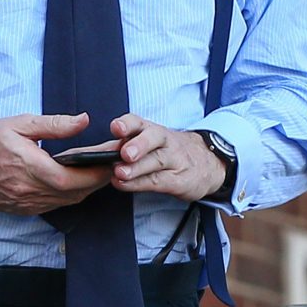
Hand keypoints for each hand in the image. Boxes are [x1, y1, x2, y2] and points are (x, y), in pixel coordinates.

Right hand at [0, 113, 113, 214]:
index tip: (112, 162)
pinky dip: (67, 196)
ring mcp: (24, 204)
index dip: (97, 174)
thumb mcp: (18, 123)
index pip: (74, 180)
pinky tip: (72, 182)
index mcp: (30, 169)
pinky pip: (51, 206)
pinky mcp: (20, 210)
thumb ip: (53, 124)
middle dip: (96, 182)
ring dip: (83, 190)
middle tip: (111, 166)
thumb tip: (83, 120)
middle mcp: (29, 192)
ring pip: (65, 203)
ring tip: (96, 172)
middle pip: (74, 195)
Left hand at [110, 114, 226, 201]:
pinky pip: (158, 181)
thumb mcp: (152, 142)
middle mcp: (164, 142)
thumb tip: (99, 153)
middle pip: (153, 138)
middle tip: (123, 153)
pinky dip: (140, 184)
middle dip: (137, 144)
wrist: (208, 164)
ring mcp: (174, 160)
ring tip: (119, 173)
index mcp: (153, 130)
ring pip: (156, 161)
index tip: (116, 127)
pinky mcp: (179, 180)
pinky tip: (125, 185)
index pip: (140, 122)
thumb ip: (128, 144)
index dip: (128, 124)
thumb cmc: (169, 151)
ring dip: (136, 168)